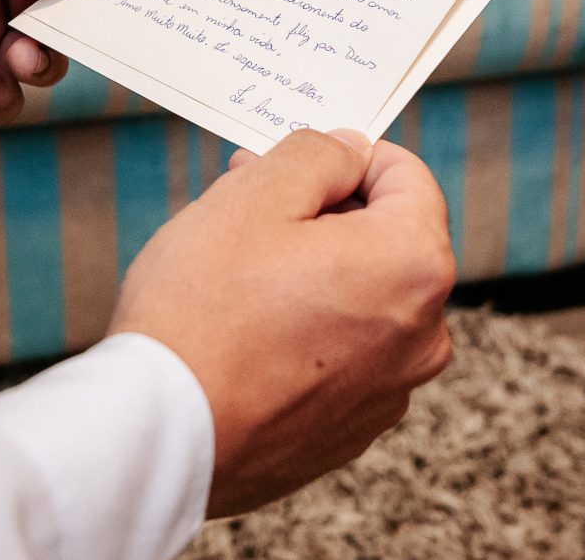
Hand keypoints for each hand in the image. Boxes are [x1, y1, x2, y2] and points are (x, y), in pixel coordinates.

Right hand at [108, 129, 454, 517]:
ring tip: (233, 278)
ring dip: (309, 275)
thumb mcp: (252, 197)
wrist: (162, 434)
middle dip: (320, 216)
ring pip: (358, 300)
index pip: (406, 176)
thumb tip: (347, 150)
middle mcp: (422, 335)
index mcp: (412, 266)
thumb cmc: (201, 314)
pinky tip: (241, 334)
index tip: (289, 163)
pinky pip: (337, 357)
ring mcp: (387, 392)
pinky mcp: (347, 432)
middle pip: (382, 241)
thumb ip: (316, 154)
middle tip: (244, 209)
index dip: (343, 156)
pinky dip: (301, 334)